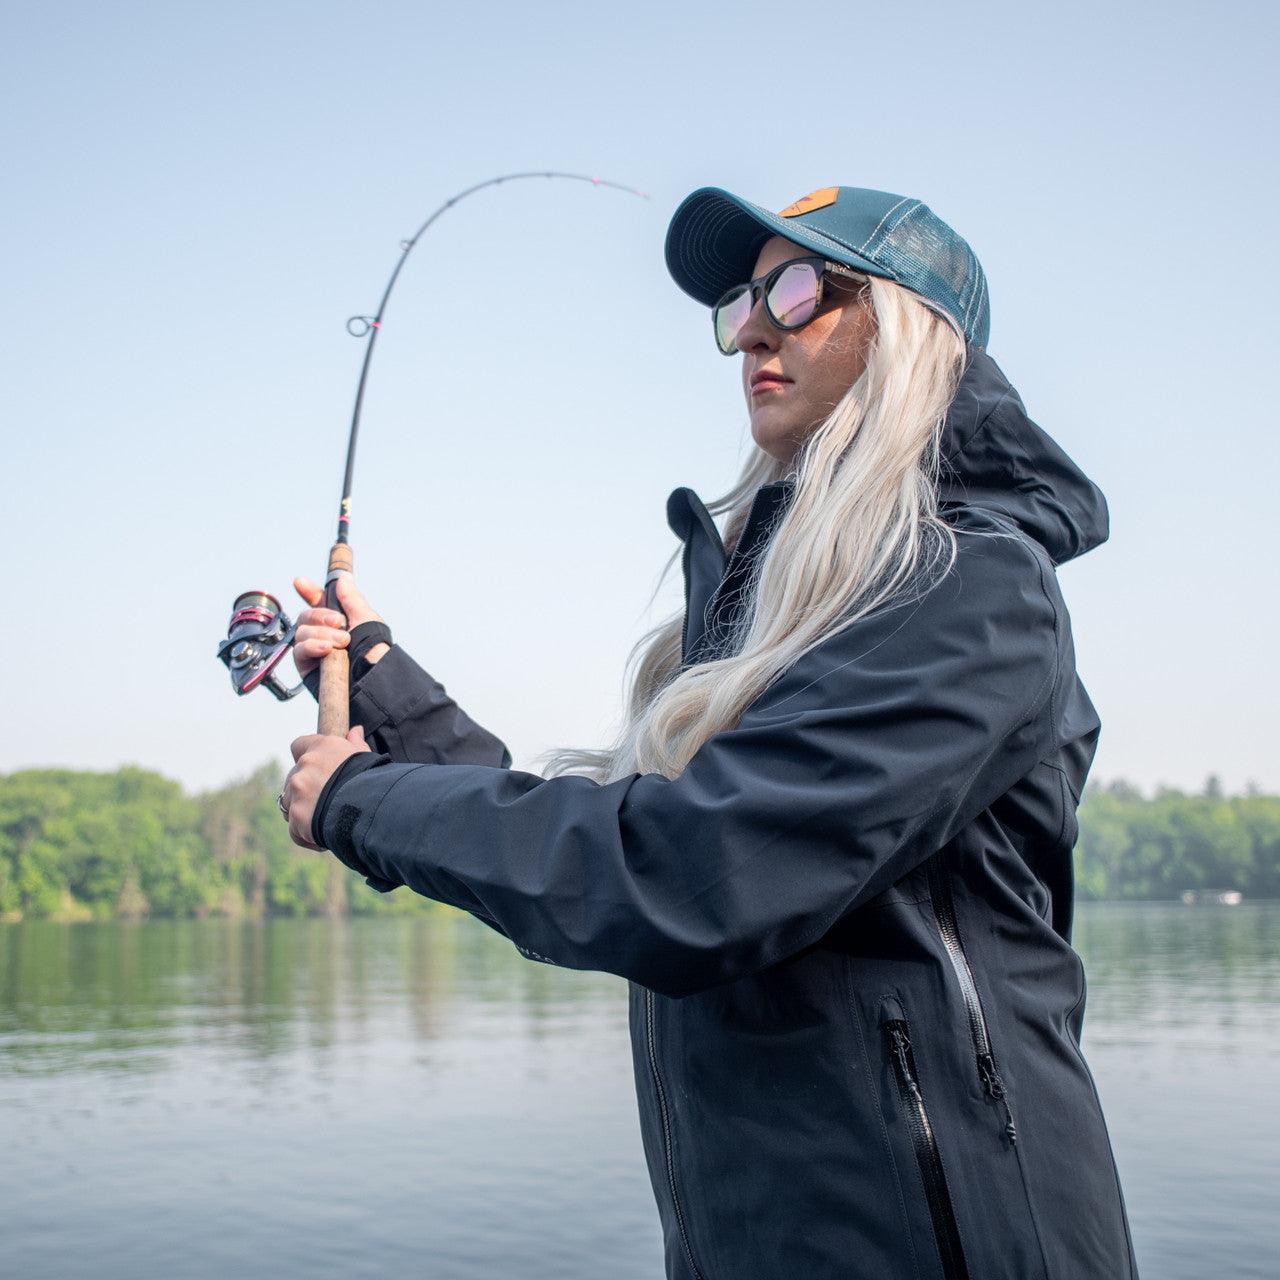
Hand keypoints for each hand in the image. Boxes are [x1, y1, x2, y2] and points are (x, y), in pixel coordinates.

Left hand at [281, 725, 371, 848]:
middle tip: (326, 801)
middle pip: (294, 778)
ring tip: (327, 820)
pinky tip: (324, 838)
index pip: (298, 745)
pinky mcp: (296, 816)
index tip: (315, 768)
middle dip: (305, 790)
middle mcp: (305, 766)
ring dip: (303, 811)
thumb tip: (355, 730)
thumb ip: (355, 743)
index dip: (304, 757)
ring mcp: (297, 791)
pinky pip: (295, 829)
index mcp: (321, 747)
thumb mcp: (366, 757)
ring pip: (290, 803)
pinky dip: (306, 835)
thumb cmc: (372, 778)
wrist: (371, 805)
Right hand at [291, 573, 388, 678]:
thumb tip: (342, 578)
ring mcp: (313, 650)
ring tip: (342, 642)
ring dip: (322, 633)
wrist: (374, 679)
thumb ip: (351, 599)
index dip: (308, 591)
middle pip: (306, 616)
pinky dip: (312, 646)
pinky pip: (299, 650)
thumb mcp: (366, 619)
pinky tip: (326, 649)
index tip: (300, 582)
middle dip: (320, 615)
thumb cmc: (374, 652)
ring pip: (302, 632)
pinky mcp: (307, 666)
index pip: (317, 602)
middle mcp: (323, 634)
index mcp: (338, 620)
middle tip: (340, 622)